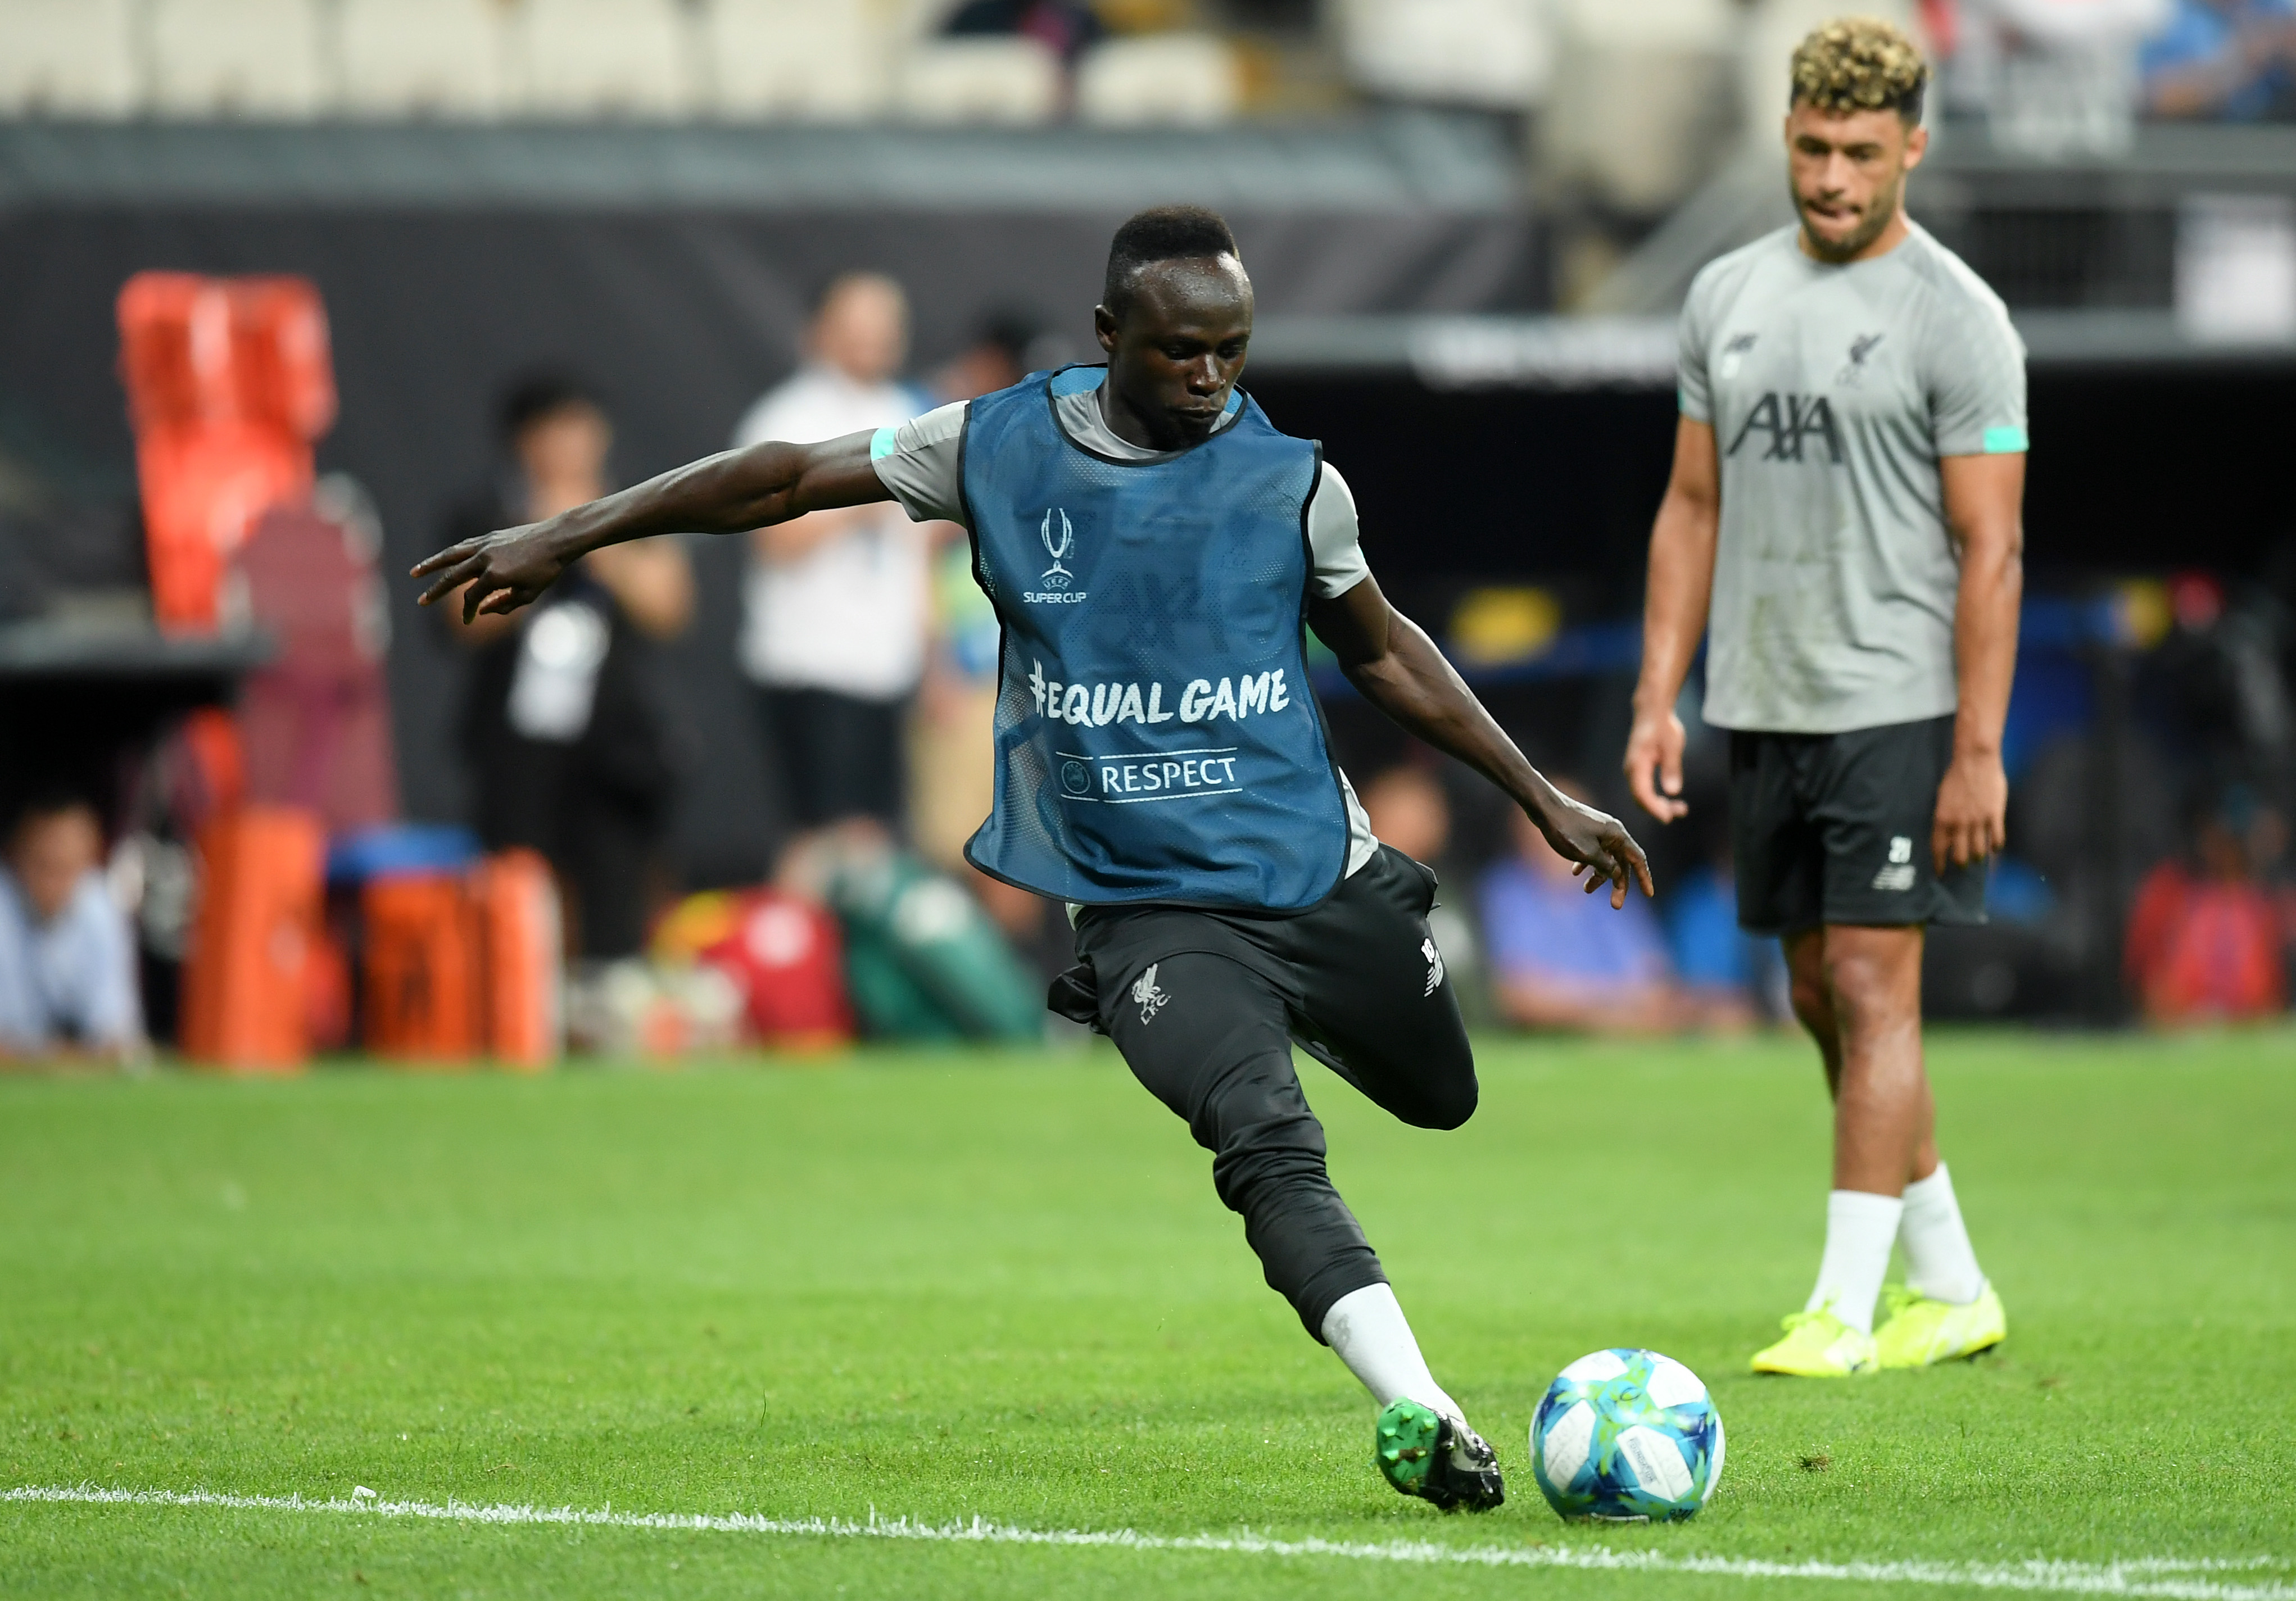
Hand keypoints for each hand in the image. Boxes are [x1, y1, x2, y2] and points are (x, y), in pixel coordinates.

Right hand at [412, 523, 572, 621]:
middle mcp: (485, 559)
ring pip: (452, 556)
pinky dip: (452, 554)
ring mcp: (485, 545)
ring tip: (415, 572)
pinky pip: (464, 546)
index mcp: (494, 576)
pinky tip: (444, 560)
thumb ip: (504, 605)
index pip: (471, 598)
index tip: (469, 620)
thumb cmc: (546, 570)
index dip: (468, 611)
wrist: (557, 539)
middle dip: (436, 591)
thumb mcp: (529, 595)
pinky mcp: (490, 537)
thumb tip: (481, 610)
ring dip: (432, 565)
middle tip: (421, 601)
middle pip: (453, 577)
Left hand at [1536, 793, 1657, 909]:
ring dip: (1598, 876)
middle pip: (1621, 863)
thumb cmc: (1566, 829)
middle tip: (1615, 906)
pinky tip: (1575, 872)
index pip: (1638, 859)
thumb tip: (1618, 874)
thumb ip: (1606, 867)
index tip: (1649, 895)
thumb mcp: (1588, 853)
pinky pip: (1592, 851)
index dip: (1644, 878)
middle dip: (1618, 884)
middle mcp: (1611, 832)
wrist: (1543, 806)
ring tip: (1586, 890)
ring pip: (1605, 858)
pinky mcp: (1584, 831)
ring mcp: (1598, 831)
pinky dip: (1587, 863)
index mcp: (1618, 835)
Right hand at [1623, 705, 1688, 820]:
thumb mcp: (1672, 745)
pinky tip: (1669, 800)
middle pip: (1640, 798)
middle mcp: (1631, 770)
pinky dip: (1656, 799)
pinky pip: (1644, 790)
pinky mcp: (1638, 771)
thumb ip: (1671, 768)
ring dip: (1658, 805)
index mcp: (1637, 765)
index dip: (1654, 808)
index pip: (1642, 793)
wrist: (1652, 712)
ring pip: (1642, 796)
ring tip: (1680, 808)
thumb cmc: (1663, 727)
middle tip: (1681, 812)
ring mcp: (1634, 771)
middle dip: (1659, 809)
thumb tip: (1673, 791)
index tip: (1668, 817)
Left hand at [1931, 749, 2006, 871]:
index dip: (1939, 864)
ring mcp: (1978, 821)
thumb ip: (1944, 817)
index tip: (1940, 873)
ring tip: (1978, 856)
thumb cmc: (1956, 777)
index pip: (1939, 848)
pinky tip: (1994, 848)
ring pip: (1978, 851)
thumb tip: (1946, 834)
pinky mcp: (1995, 815)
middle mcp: (1959, 824)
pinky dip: (1996, 846)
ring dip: (1978, 856)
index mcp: (1942, 819)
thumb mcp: (1942, 798)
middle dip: (1961, 863)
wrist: (1975, 761)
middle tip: (1962, 864)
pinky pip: (1997, 839)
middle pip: (1960, 855)